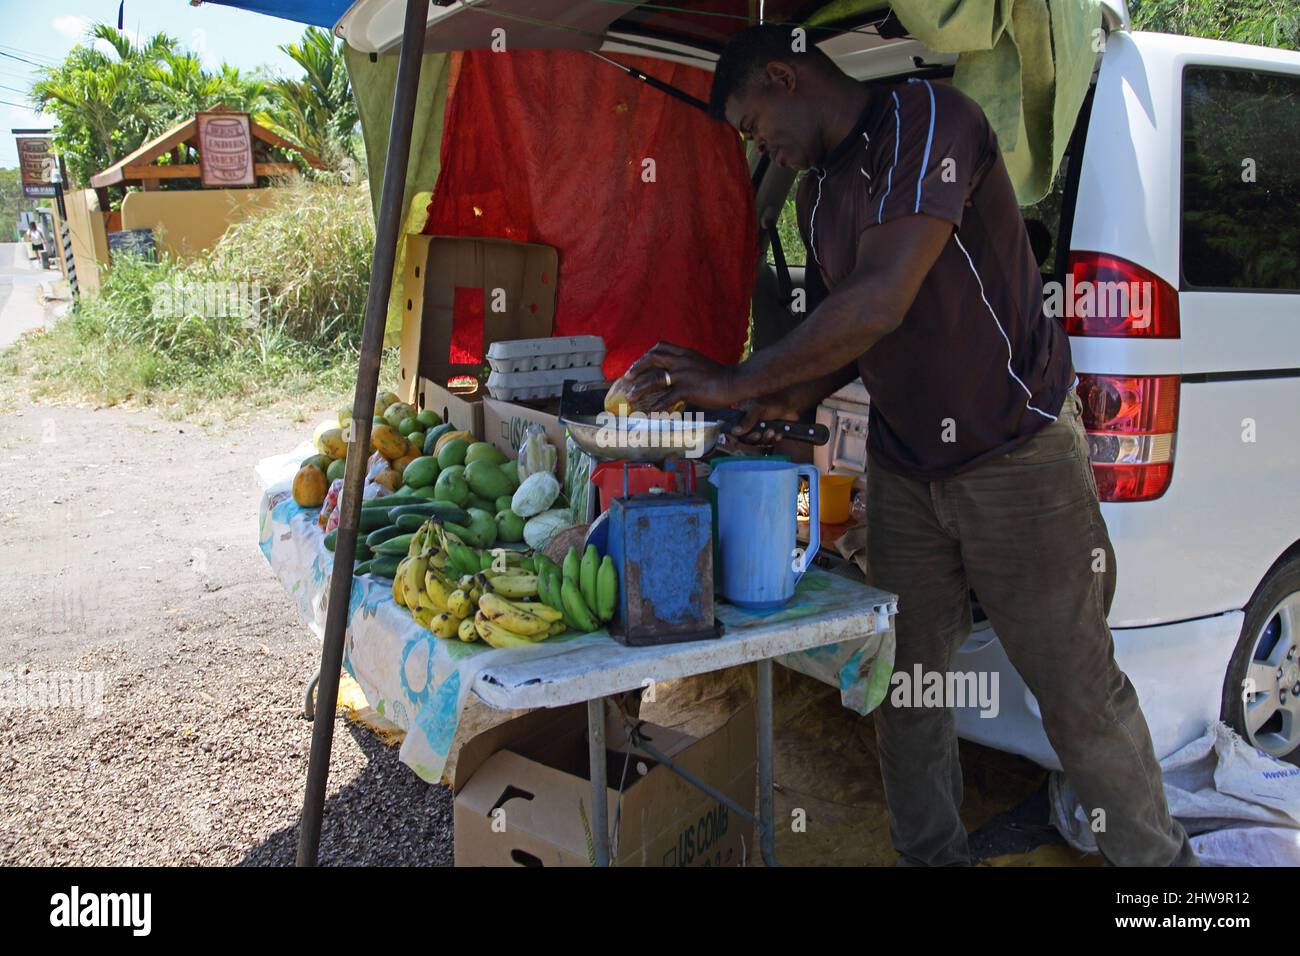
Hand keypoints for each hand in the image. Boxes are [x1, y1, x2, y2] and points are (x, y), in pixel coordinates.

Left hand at [625, 342, 739, 410]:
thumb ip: (685, 365)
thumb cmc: (719, 376)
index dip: (646, 354)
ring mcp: (684, 375)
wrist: (734, 382)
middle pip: (653, 358)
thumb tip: (673, 374)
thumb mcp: (699, 364)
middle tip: (627, 377)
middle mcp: (682, 361)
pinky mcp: (688, 389)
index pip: (660, 347)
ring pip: (655, 379)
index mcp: (685, 353)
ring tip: (630, 396)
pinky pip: (667, 398)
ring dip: (640, 388)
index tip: (638, 363)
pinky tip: (650, 412)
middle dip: (637, 367)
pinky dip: (657, 406)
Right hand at [729, 393, 806, 446]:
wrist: (790, 402)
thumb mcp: (758, 408)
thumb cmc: (772, 400)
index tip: (738, 441)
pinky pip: (768, 442)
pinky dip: (773, 440)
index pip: (733, 430)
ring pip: (757, 442)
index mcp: (741, 416)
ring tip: (772, 431)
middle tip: (758, 434)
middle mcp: (748, 424)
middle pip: (745, 439)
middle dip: (752, 439)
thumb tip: (734, 431)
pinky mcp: (768, 434)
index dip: (735, 437)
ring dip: (765, 439)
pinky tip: (778, 434)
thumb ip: (747, 420)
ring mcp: (758, 429)